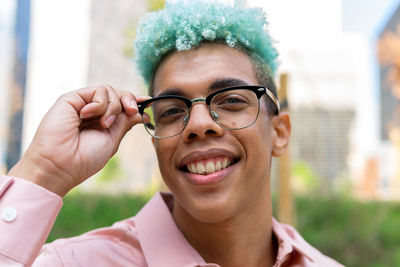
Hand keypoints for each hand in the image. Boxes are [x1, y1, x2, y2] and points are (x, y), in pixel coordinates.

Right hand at [8, 85, 148, 195]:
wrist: (61, 165)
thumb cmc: (84, 159)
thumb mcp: (112, 140)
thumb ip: (124, 123)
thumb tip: (140, 112)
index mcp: (102, 123)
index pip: (121, 106)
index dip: (134, 102)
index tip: (147, 102)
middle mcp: (92, 112)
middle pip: (117, 95)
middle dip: (129, 101)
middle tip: (132, 112)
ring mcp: (82, 104)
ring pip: (109, 91)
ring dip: (113, 107)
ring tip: (104, 124)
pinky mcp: (72, 99)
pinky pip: (96, 91)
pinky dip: (100, 103)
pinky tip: (89, 115)